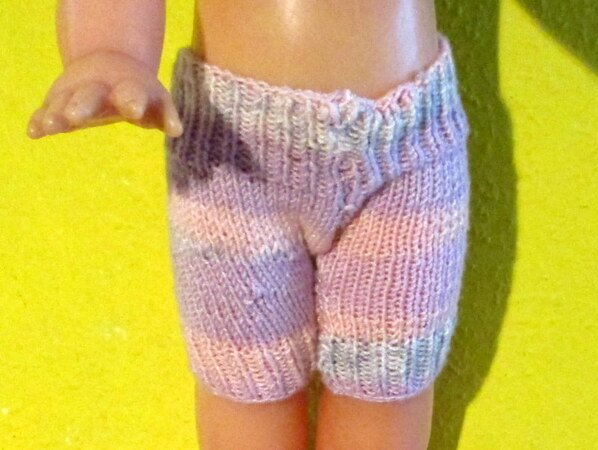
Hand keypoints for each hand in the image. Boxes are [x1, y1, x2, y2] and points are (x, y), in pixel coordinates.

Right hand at [27, 49, 182, 138]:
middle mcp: (100, 89)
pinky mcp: (59, 101)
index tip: (133, 110)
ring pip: (65, 102)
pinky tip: (34, 132)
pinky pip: (47, 110)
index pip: (131, 93)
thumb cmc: (141, 93)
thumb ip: (166, 116)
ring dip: (57, 113)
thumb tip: (176, 130)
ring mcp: (78, 94)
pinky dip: (40, 120)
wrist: (110, 64)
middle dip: (83, 104)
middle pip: (90, 95)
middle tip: (77, 116)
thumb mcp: (156, 102)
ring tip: (51, 126)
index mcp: (128, 89)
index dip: (133, 100)